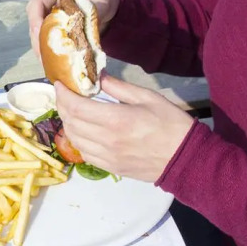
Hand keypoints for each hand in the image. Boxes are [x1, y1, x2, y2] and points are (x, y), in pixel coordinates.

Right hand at [27, 0, 119, 59]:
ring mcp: (51, 16)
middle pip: (35, 22)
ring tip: (46, 62)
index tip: (39, 34)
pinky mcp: (56, 27)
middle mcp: (50, 4)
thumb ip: (88, 17)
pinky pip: (47, 38)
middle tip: (42, 56)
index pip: (37, 4)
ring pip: (38, 33)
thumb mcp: (97, 4)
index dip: (35, 20)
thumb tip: (80, 37)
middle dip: (37, 40)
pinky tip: (52, 61)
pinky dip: (49, 49)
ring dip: (41, 48)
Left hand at [52, 76, 194, 183]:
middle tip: (65, 95)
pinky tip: (82, 131)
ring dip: (68, 124)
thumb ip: (119, 88)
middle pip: (71, 123)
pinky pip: (85, 154)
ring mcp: (108, 157)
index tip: (60, 84)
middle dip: (63, 106)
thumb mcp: (148, 98)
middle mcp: (107, 140)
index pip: (77, 107)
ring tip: (71, 111)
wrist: (186, 159)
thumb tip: (98, 77)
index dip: (63, 95)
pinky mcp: (111, 168)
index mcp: (116, 120)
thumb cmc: (172, 124)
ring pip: (74, 140)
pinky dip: (77, 141)